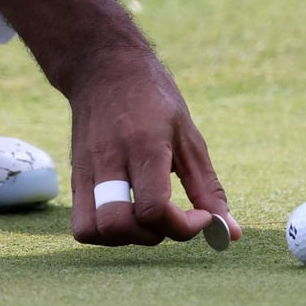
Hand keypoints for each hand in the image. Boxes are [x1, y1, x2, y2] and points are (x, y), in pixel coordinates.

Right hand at [68, 47, 241, 245]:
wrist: (103, 68)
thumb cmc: (153, 98)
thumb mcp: (189, 137)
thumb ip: (208, 188)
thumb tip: (230, 233)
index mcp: (143, 146)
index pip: (154, 209)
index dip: (183, 227)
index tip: (200, 216)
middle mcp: (109, 160)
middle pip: (117, 224)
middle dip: (152, 235)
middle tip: (171, 219)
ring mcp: (86, 170)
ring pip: (92, 230)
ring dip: (126, 238)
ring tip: (148, 220)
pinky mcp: (74, 177)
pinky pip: (82, 224)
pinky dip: (106, 234)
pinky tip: (128, 216)